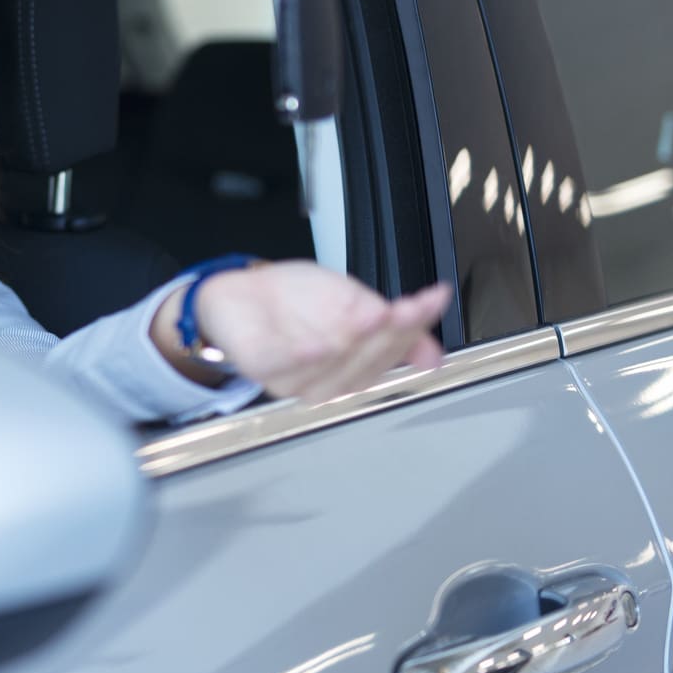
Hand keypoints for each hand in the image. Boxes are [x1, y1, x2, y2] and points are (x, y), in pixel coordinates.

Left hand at [188, 261, 448, 401]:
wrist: (239, 292)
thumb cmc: (295, 302)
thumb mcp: (351, 301)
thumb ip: (389, 322)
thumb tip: (433, 354)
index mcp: (353, 366)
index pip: (391, 350)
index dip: (414, 327)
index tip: (432, 301)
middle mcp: (327, 379)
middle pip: (366, 361)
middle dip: (389, 334)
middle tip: (406, 308)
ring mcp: (294, 378)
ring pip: (332, 367)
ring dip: (354, 343)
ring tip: (373, 318)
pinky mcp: (260, 366)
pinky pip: (283, 366)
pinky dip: (303, 358)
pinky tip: (319, 344)